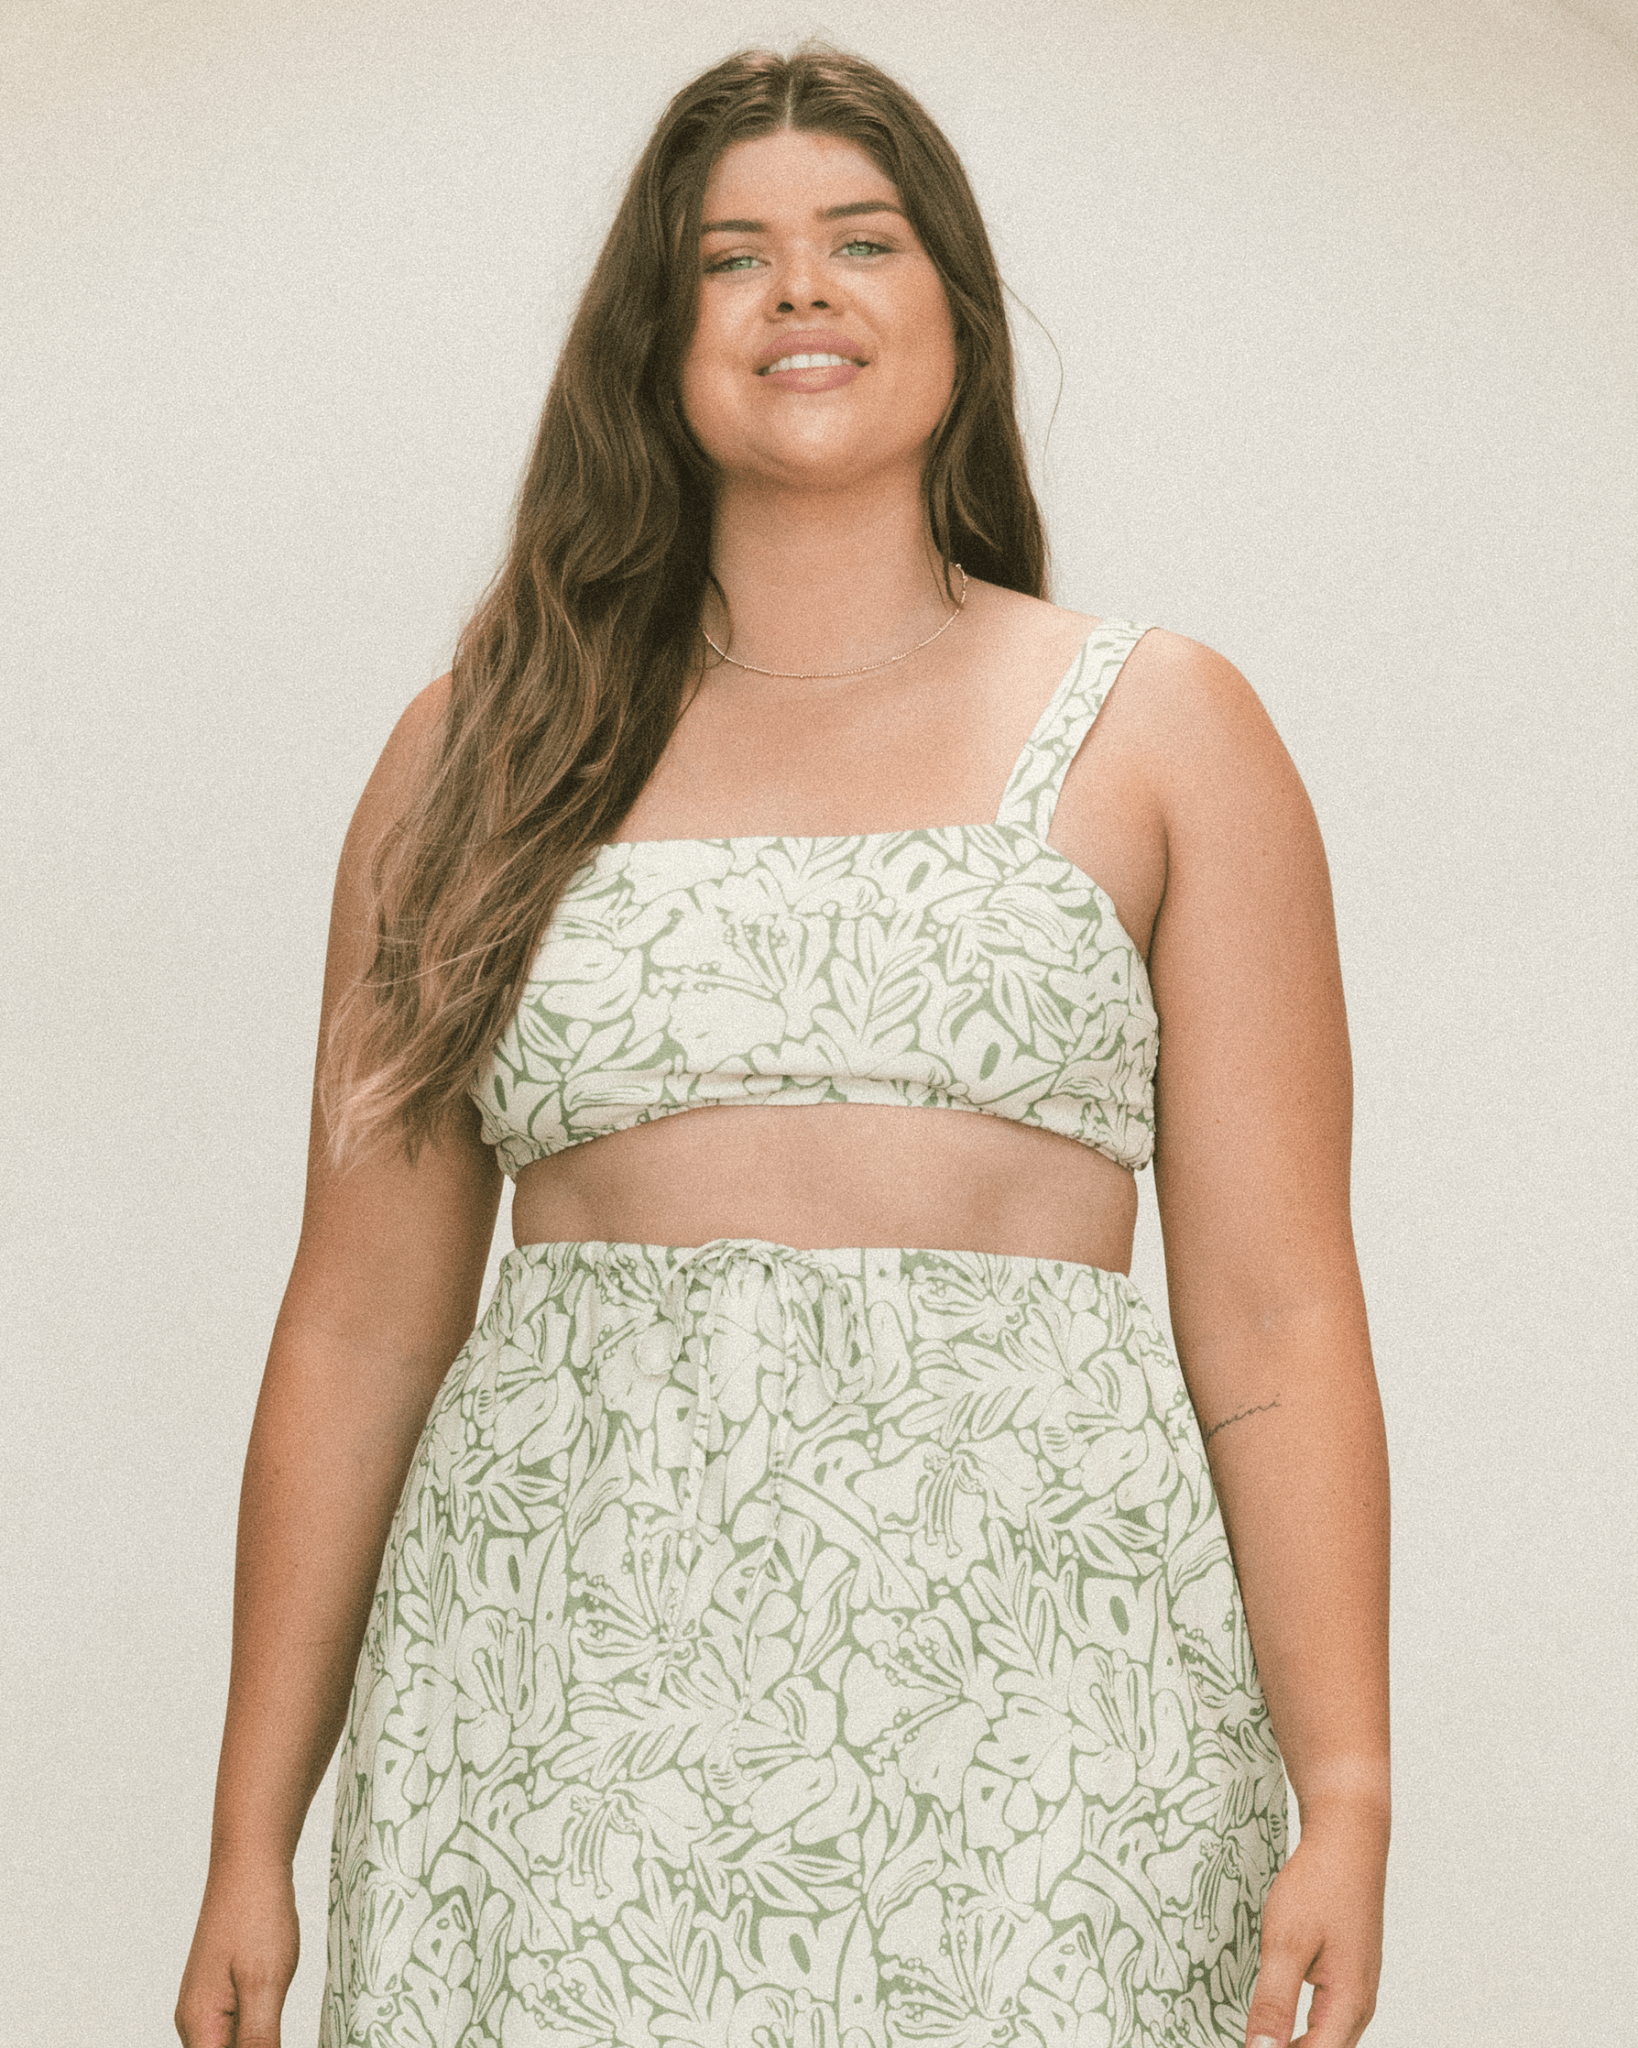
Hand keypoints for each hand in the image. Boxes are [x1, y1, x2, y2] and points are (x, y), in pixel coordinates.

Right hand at [175, 1855, 299, 2047]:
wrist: (250, 1864)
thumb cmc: (256, 1915)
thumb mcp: (265, 1984)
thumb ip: (257, 2041)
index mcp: (199, 2026)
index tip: (269, 2038)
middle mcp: (194, 2022)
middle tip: (276, 2020)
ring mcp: (206, 2006)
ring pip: (227, 2046)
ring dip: (255, 2044)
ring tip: (275, 2011)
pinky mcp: (220, 1992)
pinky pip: (233, 2029)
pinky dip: (255, 2033)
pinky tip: (275, 2015)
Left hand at [1244, 1808, 1386, 2046]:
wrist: (1347, 1841)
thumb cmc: (1319, 1885)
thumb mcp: (1285, 1943)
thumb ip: (1274, 2001)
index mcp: (1349, 2004)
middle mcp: (1360, 2005)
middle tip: (1249, 2041)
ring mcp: (1359, 1990)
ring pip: (1329, 2040)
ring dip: (1296, 2045)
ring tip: (1258, 2039)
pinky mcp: (1350, 1975)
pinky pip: (1329, 2019)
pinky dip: (1305, 2030)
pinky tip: (1280, 2024)